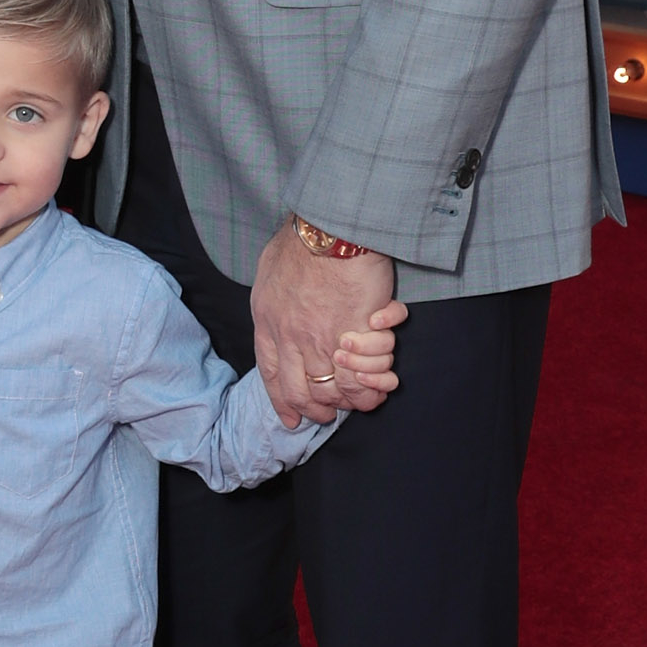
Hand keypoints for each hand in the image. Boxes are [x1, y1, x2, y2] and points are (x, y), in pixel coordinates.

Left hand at [250, 224, 396, 425]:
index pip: (272, 375)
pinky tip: (378, 387)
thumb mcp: (267, 274)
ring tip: (357, 402)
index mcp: (268, 324)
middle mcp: (292, 339)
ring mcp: (324, 339)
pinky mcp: (357, 334)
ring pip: (334, 389)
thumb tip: (273, 311)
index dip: (282, 401)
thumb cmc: (300, 242)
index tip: (291, 417)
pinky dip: (373, 385)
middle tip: (327, 415)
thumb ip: (270, 300)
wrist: (330, 229)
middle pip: (301, 390)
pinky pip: (365, 374)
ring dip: (348, 401)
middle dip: (316, 409)